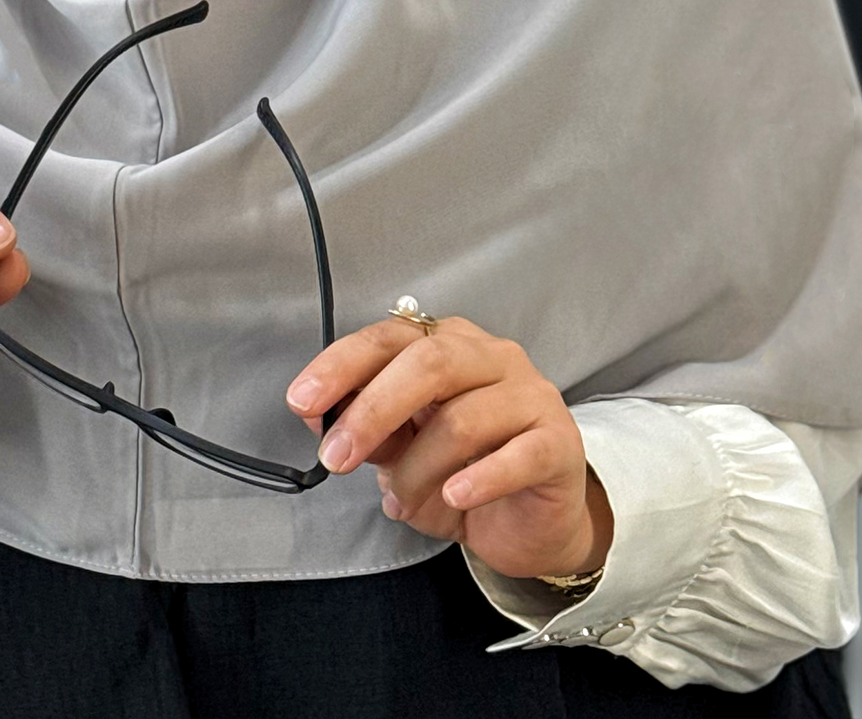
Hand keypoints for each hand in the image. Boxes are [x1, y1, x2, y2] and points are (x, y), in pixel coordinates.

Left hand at [285, 316, 611, 580]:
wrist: (532, 523)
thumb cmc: (464, 473)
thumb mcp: (405, 453)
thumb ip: (371, 431)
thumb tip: (317, 417)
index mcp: (447, 344)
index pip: (389, 338)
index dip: (342, 365)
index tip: (302, 401)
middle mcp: (491, 356)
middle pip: (428, 364)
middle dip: (372, 411)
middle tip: (336, 458)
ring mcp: (531, 396)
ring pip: (464, 419)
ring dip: (418, 468)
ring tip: (401, 501)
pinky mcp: (560, 443)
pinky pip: (517, 454)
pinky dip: (479, 478)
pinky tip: (455, 495)